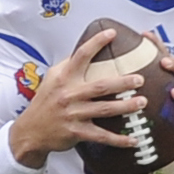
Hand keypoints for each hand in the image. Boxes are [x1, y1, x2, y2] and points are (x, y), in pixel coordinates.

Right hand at [4, 28, 144, 164]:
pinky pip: (101, 136)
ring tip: (142, 102)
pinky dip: (119, 139)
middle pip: (100, 86)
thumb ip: (68, 66)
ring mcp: (73, 114)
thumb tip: (88, 51)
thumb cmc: (45, 102)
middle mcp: (69, 94)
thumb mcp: (52, 79)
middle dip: (122, 82)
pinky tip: (134, 140)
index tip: (112, 33)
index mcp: (64, 78)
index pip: (81, 55)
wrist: (30, 131)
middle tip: (140, 79)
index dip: (96, 42)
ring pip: (104, 109)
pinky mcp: (76, 132)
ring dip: (125, 106)